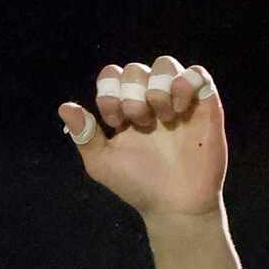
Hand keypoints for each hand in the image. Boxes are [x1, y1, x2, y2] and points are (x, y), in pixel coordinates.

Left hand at [59, 56, 226, 218]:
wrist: (174, 204)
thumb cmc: (138, 184)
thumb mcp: (102, 163)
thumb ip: (84, 134)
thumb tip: (64, 107)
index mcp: (124, 110)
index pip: (111, 77)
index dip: (108, 93)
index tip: (115, 122)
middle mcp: (150, 100)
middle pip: (135, 69)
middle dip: (132, 93)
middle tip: (140, 123)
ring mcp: (177, 100)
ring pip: (164, 64)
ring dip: (157, 87)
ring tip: (163, 117)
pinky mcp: (205, 105)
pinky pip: (197, 73)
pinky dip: (184, 84)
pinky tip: (180, 110)